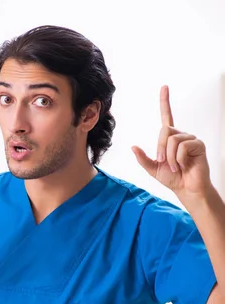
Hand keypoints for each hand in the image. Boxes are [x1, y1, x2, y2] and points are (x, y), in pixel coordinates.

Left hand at [132, 85, 212, 201]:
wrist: (186, 189)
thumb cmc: (172, 178)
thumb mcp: (152, 168)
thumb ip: (143, 158)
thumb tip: (133, 147)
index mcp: (169, 138)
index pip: (166, 116)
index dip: (165, 101)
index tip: (164, 87)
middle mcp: (180, 135)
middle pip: (164, 130)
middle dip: (160, 148)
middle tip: (163, 162)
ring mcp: (190, 139)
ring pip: (172, 139)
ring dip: (169, 157)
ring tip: (175, 166)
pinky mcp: (199, 145)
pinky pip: (182, 146)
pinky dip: (178, 158)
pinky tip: (183, 165)